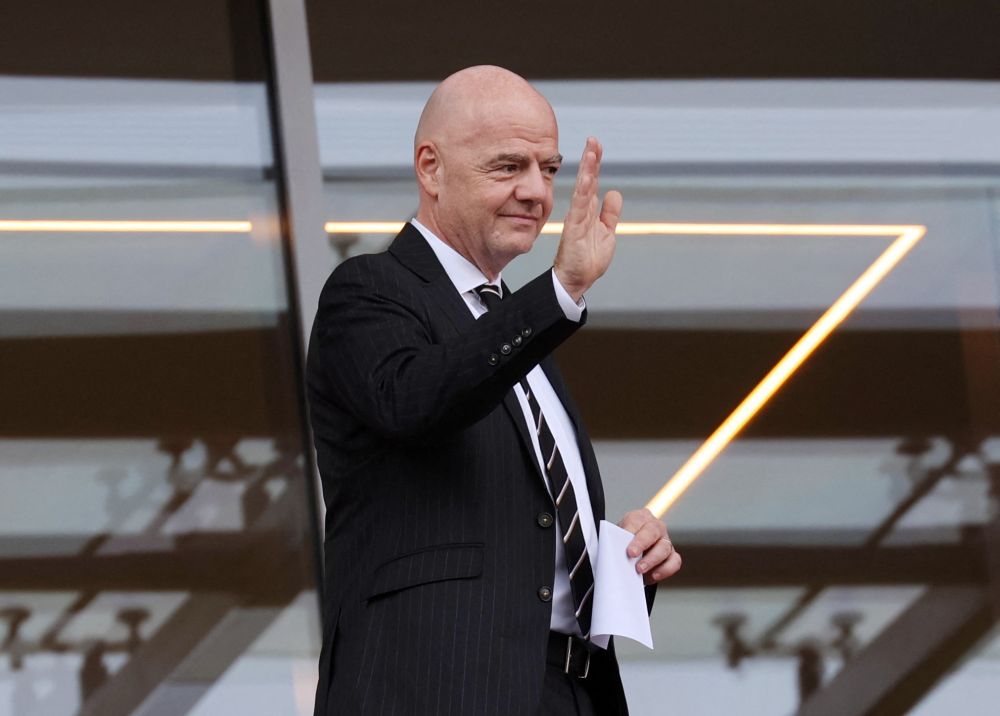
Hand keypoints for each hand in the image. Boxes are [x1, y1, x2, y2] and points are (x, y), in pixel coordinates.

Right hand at [553, 137, 622, 301]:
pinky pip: (579, 206)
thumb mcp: (607, 232)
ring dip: (588, 169)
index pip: (593, 182)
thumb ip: (610, 213)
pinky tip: (587, 177)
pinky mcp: (574, 229)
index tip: (597, 145)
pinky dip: (583, 191)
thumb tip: (614, 192)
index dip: (595, 164)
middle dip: (591, 160)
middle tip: (593, 140)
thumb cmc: (589, 259)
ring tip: (591, 150)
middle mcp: (582, 211)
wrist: (577, 279)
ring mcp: (577, 218)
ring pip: (584, 189)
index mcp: (590, 211)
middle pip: (588, 180)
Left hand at [619, 508, 681, 585]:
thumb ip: (617, 542)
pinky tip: (653, 576)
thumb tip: (614, 549)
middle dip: (642, 543)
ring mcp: (666, 541)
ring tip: (639, 570)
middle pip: (653, 531)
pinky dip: (665, 570)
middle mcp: (656, 527)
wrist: (630, 555)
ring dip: (652, 560)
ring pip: (664, 548)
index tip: (625, 542)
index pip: (637, 520)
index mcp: (640, 517)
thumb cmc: (623, 544)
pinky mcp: (672, 556)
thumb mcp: (617, 539)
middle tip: (631, 555)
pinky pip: (674, 562)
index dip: (631, 531)